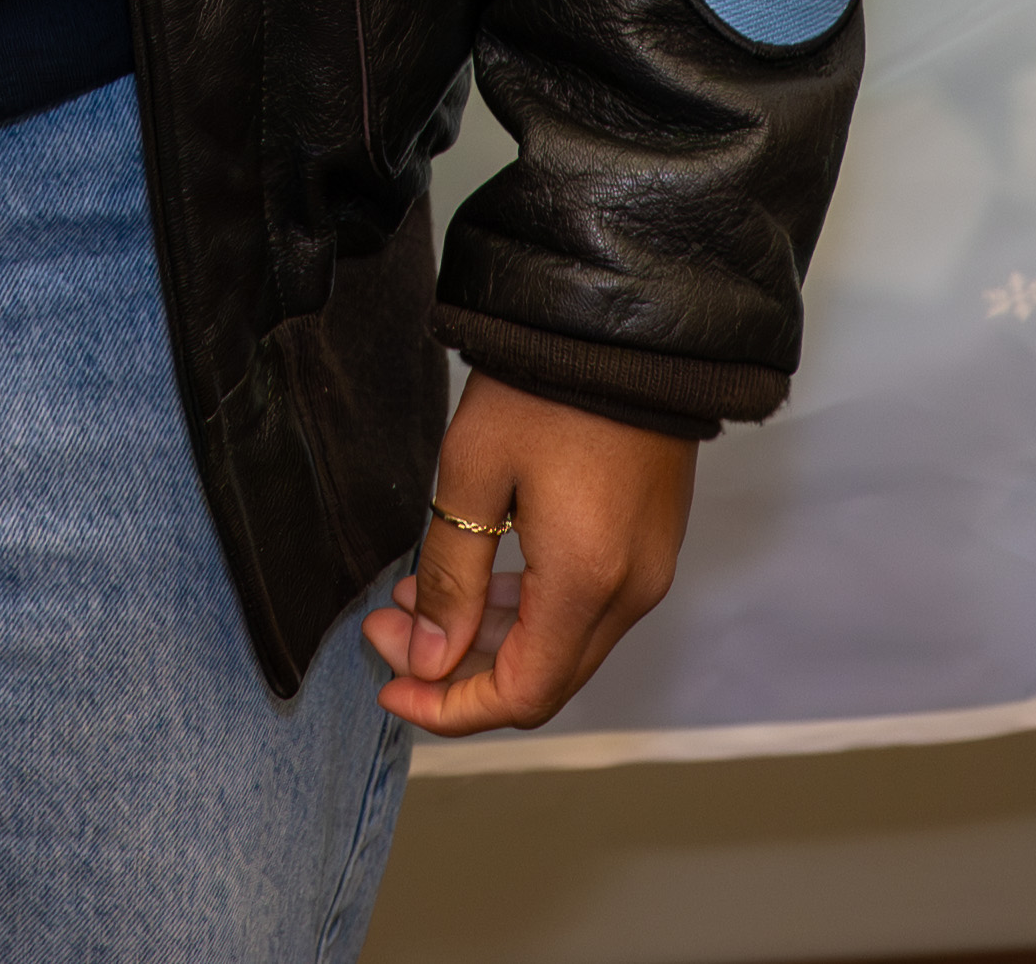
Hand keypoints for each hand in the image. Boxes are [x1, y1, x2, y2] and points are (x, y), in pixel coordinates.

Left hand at [362, 373, 695, 735]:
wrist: (625, 328)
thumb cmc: (544, 389)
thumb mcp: (472, 474)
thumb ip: (451, 575)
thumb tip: (431, 657)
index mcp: (587, 584)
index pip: (520, 694)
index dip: (449, 707)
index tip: (389, 689)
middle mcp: (630, 593)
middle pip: (542, 679)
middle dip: (456, 671)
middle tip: (386, 634)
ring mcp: (647, 570)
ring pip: (562, 645)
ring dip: (486, 638)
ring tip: (413, 600)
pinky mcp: (648, 545)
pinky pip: (585, 608)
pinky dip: (525, 610)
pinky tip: (472, 576)